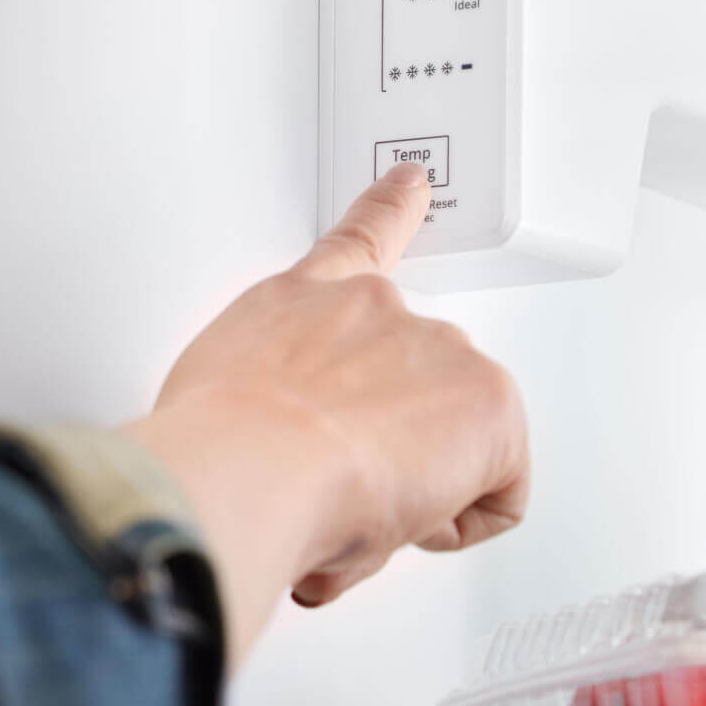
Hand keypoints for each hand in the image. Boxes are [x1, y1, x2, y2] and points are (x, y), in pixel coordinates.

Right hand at [120, 162, 529, 661]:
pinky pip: (497, 492)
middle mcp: (374, 310)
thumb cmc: (214, 446)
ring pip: (448, 447)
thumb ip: (260, 401)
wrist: (246, 466)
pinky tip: (405, 521)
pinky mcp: (487, 399)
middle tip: (328, 493)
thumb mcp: (209, 396)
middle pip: (409, 391)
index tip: (412, 182)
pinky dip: (458, 523)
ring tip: (347, 508)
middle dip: (383, 452)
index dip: (390, 209)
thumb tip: (268, 451)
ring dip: (410, 489)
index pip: (357, 244)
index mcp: (300, 304)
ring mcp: (438, 348)